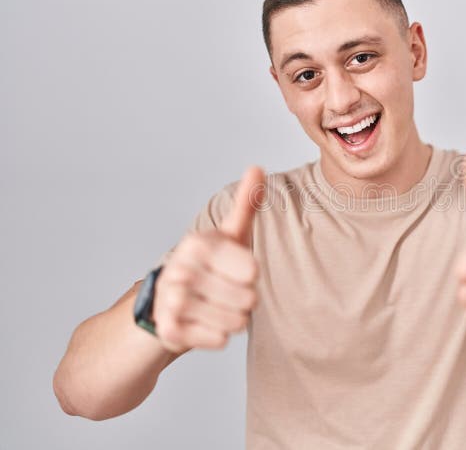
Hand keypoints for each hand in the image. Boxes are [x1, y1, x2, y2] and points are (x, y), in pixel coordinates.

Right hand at [152, 166, 265, 352]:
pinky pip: (219, 340)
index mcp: (198, 244)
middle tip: (223, 291)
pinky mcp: (169, 330)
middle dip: (244, 300)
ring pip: (236, 322)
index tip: (234, 269)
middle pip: (248, 299)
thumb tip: (257, 167)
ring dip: (232, 318)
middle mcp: (180, 270)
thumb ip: (246, 203)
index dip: (250, 276)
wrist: (165, 303)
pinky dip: (217, 336)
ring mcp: (171, 301)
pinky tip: (202, 323)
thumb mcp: (228, 234)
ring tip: (213, 306)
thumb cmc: (209, 266)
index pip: (252, 271)